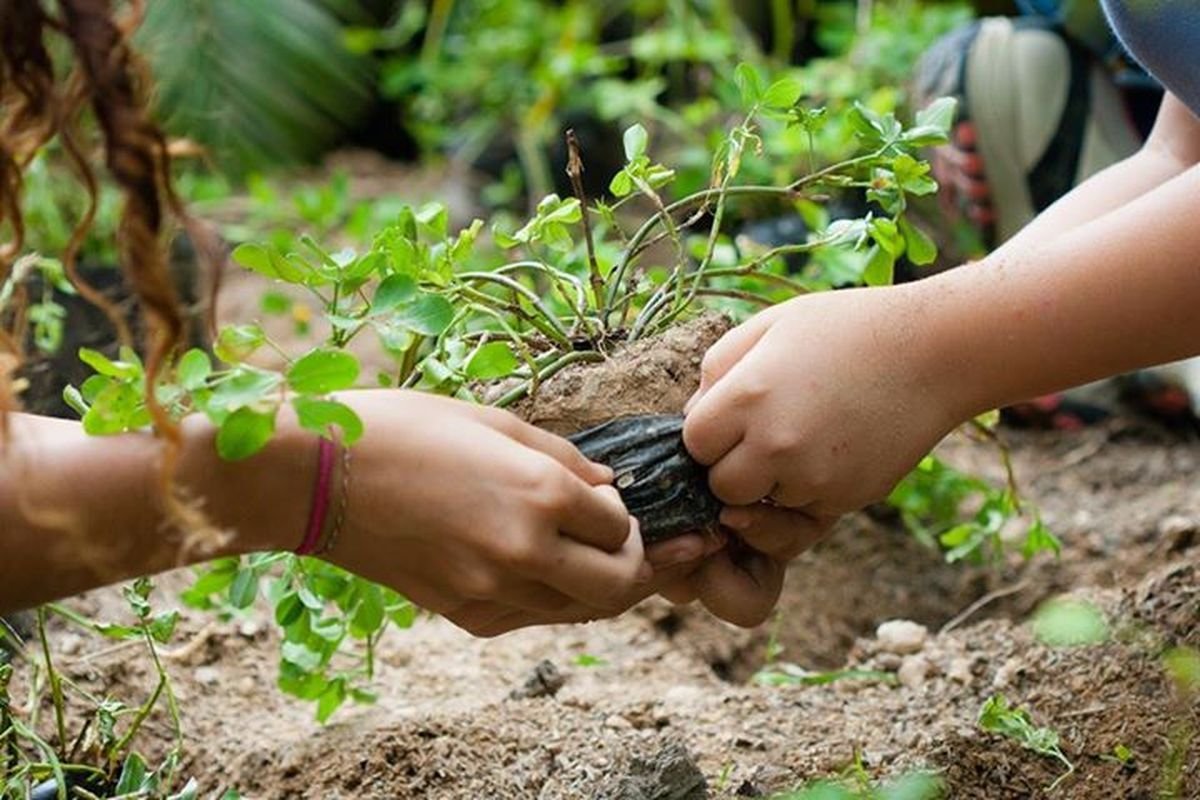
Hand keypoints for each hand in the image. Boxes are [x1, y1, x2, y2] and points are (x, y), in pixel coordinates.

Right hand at [325, 391, 653, 636]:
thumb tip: (607, 487)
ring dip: (599, 588)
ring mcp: (494, 590)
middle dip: (640, 568)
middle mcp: (526, 550)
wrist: (315, 477)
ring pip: (581, 611)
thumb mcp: (492, 421)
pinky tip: (540, 571)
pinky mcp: (464, 615)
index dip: (626, 514)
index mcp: (540, 493)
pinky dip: (551, 599)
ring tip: (594, 560)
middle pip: (621, 586)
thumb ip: (563, 458)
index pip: (621, 525)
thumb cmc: (403, 429)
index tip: (609, 502)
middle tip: (635, 548)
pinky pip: (532, 617)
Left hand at [670, 288, 962, 624]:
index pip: (692, 444)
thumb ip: (716, 370)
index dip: (708, 431)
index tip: (732, 413)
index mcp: (747, 396)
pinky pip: (802, 513)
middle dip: (732, 466)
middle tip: (763, 431)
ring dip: (769, 483)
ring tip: (802, 434)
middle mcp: (775, 445)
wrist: (934, 352)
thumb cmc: (844, 328)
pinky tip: (829, 448)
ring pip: (760, 507)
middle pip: (720, 487)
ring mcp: (812, 478)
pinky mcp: (844, 500)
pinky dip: (805, 491)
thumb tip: (689, 418)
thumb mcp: (768, 326)